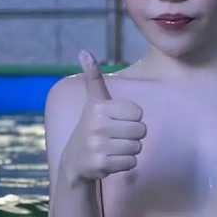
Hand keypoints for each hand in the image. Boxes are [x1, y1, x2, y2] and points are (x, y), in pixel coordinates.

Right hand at [61, 50, 145, 184]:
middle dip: (133, 136)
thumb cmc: (92, 127)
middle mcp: (97, 125)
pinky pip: (132, 163)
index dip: (132, 119)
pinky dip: (125, 164)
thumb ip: (93, 78)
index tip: (117, 121)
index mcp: (99, 107)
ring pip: (137, 148)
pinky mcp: (101, 164)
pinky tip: (111, 160)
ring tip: (113, 148)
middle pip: (141, 131)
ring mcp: (98, 146)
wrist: (74, 161)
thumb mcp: (94, 102)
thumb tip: (84, 52)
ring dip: (129, 150)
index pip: (139, 113)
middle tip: (116, 137)